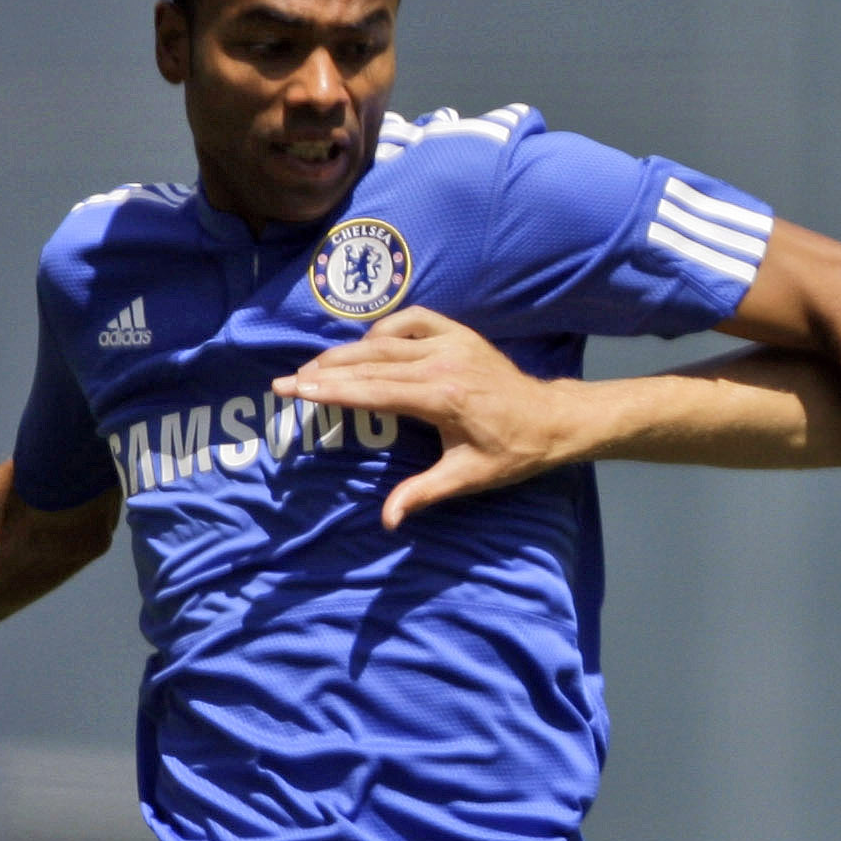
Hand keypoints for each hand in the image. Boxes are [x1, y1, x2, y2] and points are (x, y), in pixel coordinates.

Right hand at [276, 309, 582, 528]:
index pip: (373, 392)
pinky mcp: (460, 334)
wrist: (553, 419)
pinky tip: (365, 345)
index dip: (331, 392)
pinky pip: (412, 320)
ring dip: (346, 353)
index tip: (295, 390)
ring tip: (313, 367)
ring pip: (385, 342)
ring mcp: (452, 343)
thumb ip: (424, 493)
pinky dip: (384, 329)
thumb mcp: (470, 477)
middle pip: (370, 363)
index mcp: (443, 397)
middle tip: (287, 380)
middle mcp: (444, 363)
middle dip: (325, 372)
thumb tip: (388, 520)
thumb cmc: (514, 452)